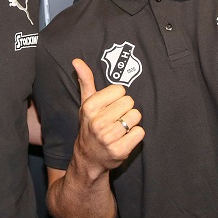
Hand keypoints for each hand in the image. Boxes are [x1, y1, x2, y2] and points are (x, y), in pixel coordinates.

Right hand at [73, 59, 143, 179]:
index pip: (120, 90)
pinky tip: (124, 138)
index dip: (118, 97)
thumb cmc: (90, 125)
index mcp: (90, 107)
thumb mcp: (86, 103)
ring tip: (120, 128)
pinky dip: (135, 135)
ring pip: (136, 117)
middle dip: (125, 110)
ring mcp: (108, 137)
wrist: (89, 157)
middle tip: (115, 118)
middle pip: (130, 102)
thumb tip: (76, 61)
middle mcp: (97, 122)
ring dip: (131, 122)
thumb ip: (85, 81)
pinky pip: (140, 133)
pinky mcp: (119, 150)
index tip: (110, 107)